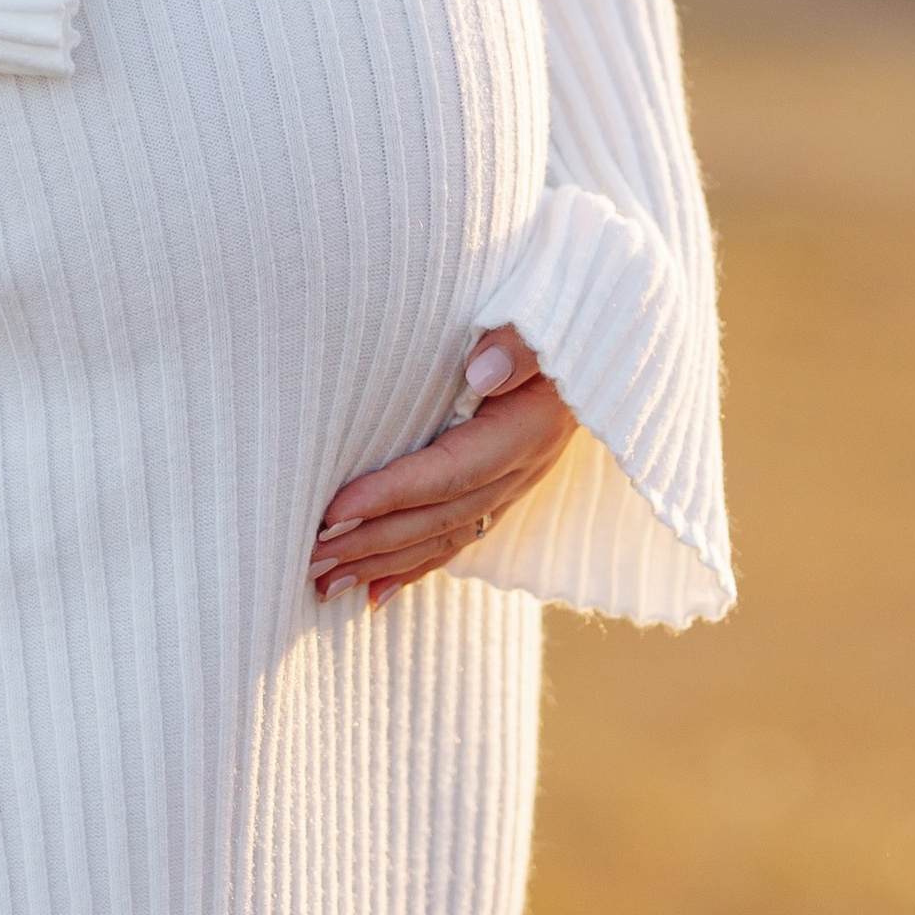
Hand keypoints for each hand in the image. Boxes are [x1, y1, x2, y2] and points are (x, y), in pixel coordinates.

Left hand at [309, 328, 576, 609]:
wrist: (603, 342)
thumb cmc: (562, 319)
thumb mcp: (549, 320)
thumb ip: (518, 343)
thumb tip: (480, 370)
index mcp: (526, 430)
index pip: (450, 472)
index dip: (391, 494)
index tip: (333, 511)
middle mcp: (521, 468)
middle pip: (439, 517)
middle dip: (372, 542)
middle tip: (310, 559)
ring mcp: (515, 485)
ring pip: (443, 537)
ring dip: (382, 564)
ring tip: (323, 584)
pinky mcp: (504, 490)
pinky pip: (457, 539)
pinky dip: (413, 568)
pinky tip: (372, 595)